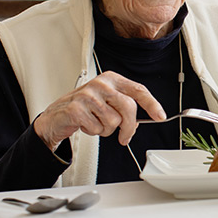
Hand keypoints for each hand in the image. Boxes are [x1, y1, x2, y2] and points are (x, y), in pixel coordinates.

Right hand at [33, 71, 165, 150]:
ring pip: (113, 121)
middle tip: (125, 138)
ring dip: (106, 129)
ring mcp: (88, 95)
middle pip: (128, 108)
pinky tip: (85, 124)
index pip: (138, 90)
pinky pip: (97, 129)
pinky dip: (93, 132)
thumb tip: (141, 121)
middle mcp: (101, 84)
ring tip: (95, 123)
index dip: (152, 104)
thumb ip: (124, 108)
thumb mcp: (107, 103)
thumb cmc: (85, 109)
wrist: (57, 116)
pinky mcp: (77, 109)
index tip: (161, 116)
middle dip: (129, 127)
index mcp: (111, 79)